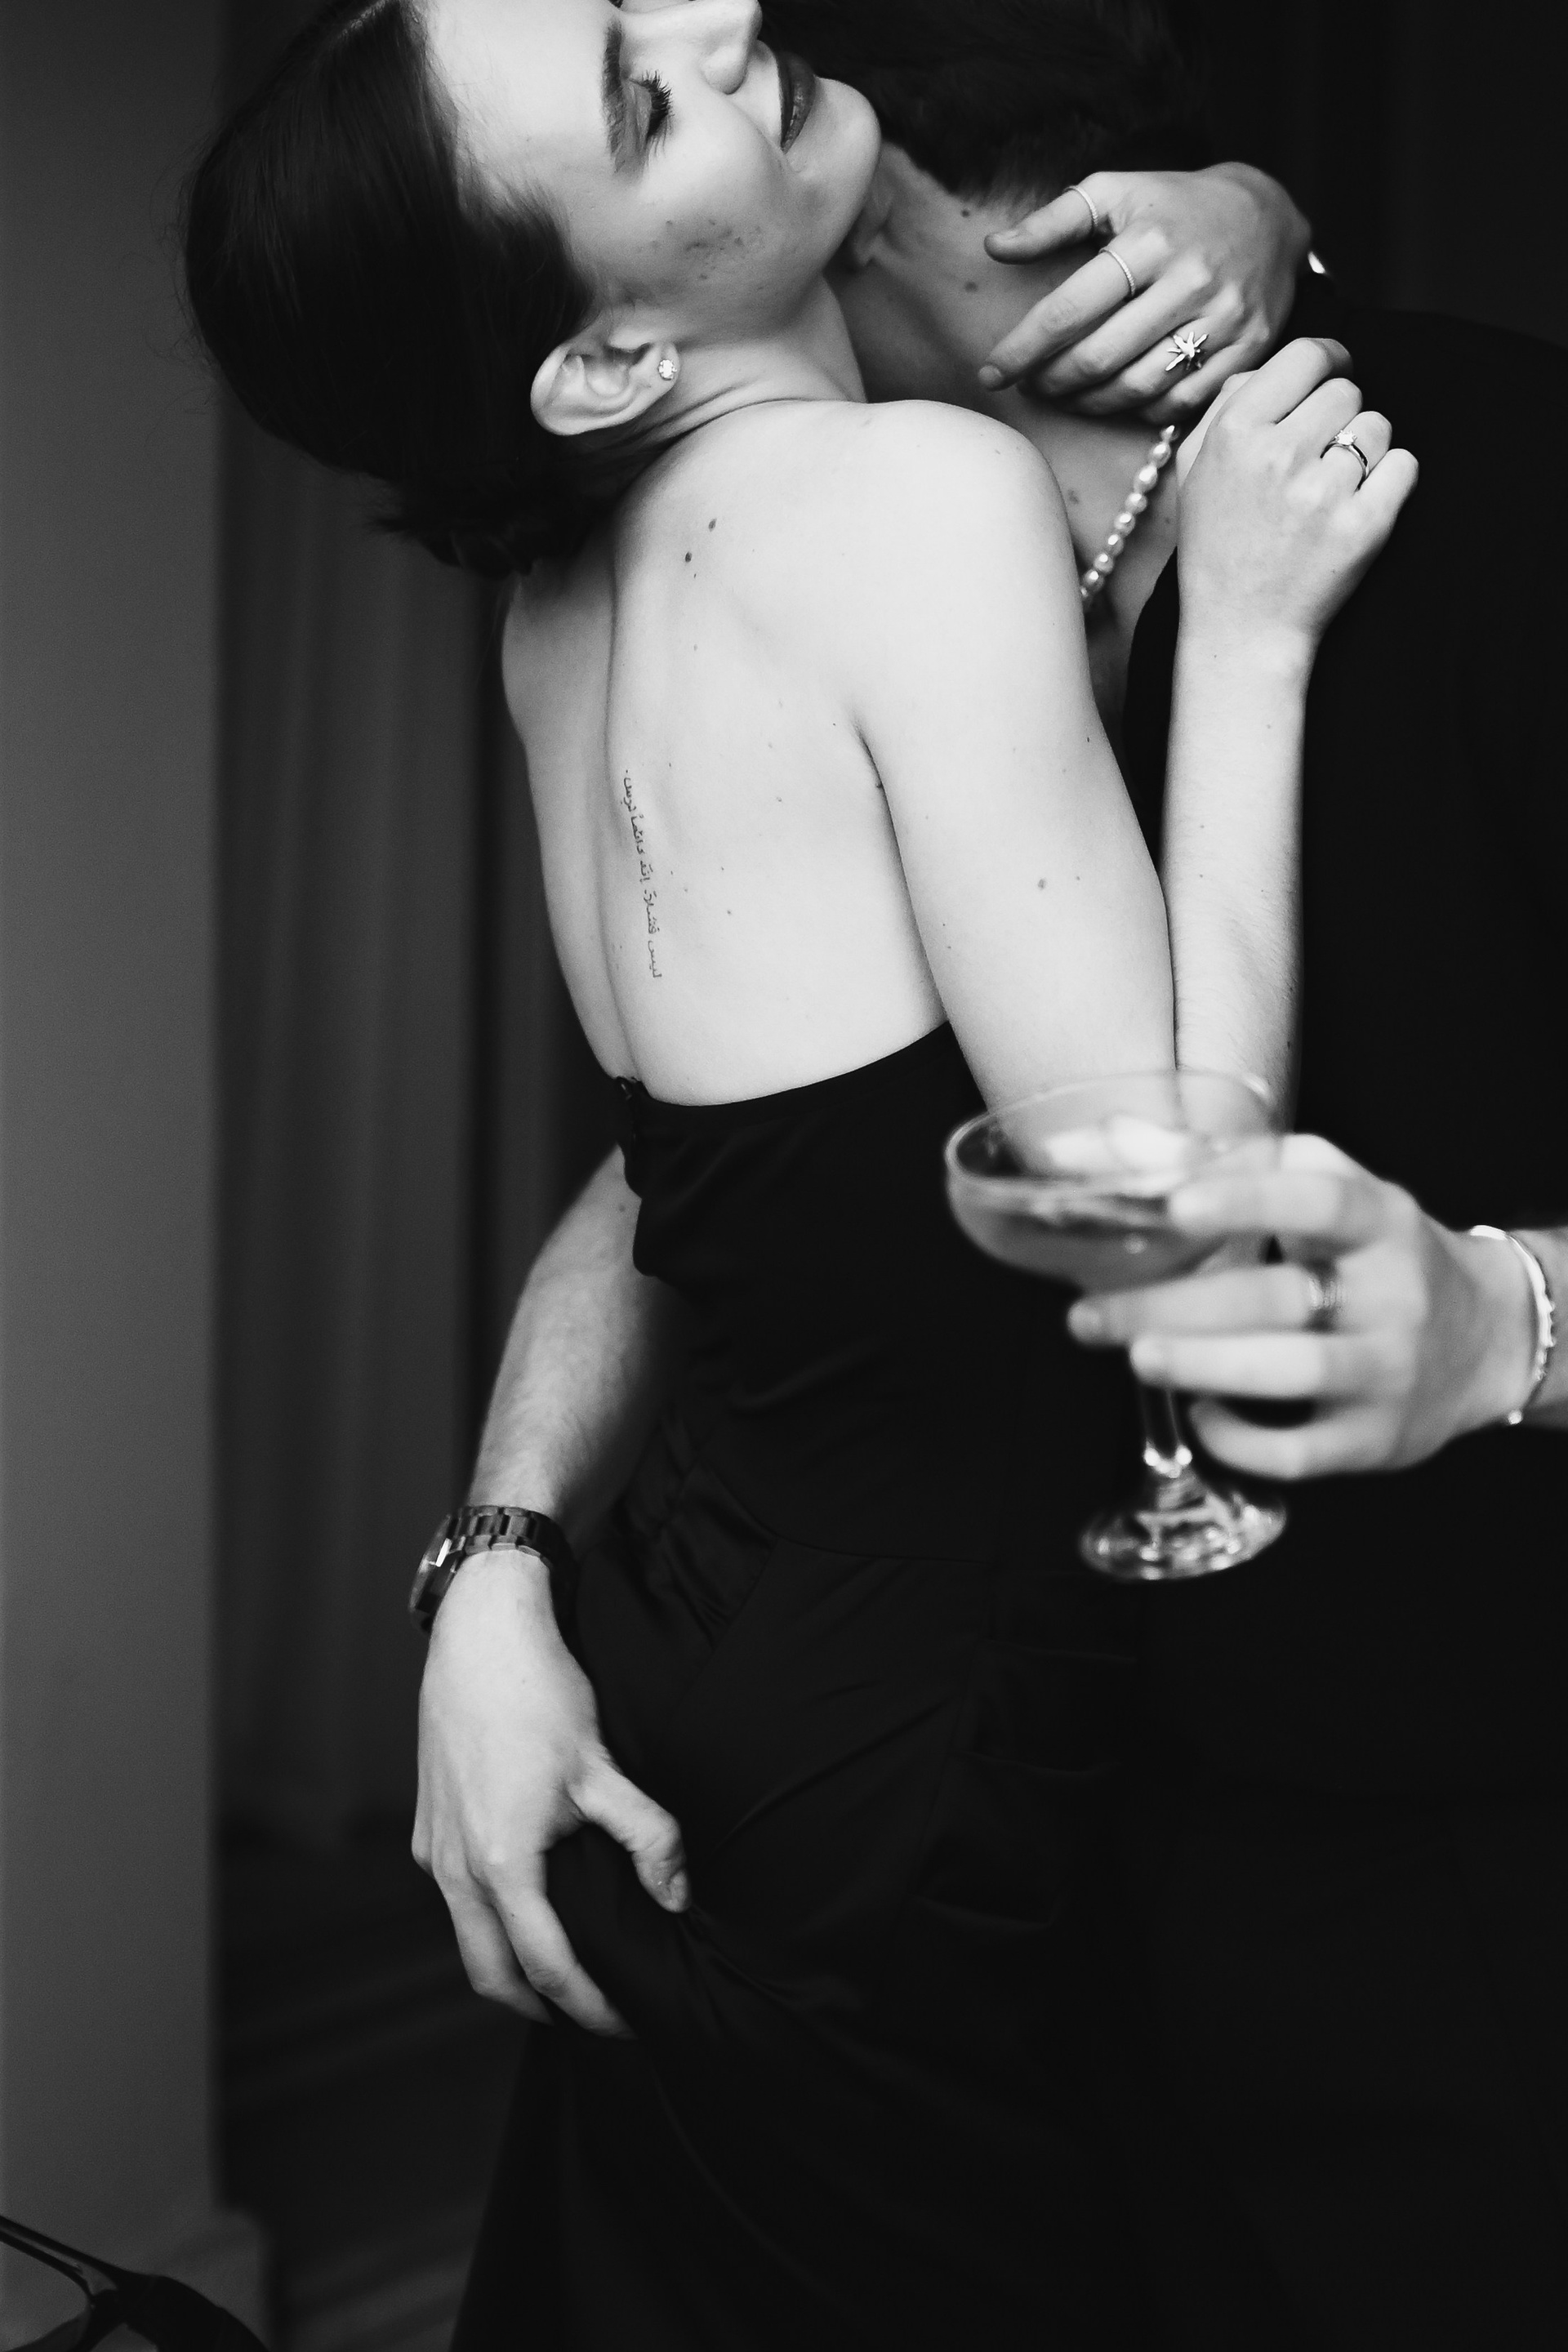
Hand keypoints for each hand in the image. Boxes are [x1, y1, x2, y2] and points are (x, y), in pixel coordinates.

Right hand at [413, 1546, 686, 2031]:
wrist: (479, 1633)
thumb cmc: (540, 1693)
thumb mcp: (603, 1767)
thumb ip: (648, 1837)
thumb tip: (678, 1896)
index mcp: (501, 1864)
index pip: (548, 1970)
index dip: (590, 2008)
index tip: (627, 2022)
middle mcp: (455, 1868)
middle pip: (491, 1977)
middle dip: (541, 2009)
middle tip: (594, 2017)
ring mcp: (434, 1849)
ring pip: (467, 1939)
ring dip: (511, 1966)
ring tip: (565, 1969)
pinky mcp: (428, 1828)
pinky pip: (455, 1899)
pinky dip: (489, 1922)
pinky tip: (529, 1905)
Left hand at [980, 164, 1309, 417]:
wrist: (1269, 215)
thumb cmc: (1175, 206)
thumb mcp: (1116, 191)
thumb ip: (1053, 220)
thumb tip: (995, 248)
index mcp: (1151, 239)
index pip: (1069, 309)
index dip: (1022, 348)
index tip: (991, 372)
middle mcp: (1190, 280)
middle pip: (1098, 358)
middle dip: (1050, 380)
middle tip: (1028, 384)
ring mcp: (1223, 319)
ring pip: (1136, 388)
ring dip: (1087, 402)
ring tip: (1063, 394)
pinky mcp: (1248, 349)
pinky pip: (1177, 401)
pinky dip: (1138, 409)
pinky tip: (1114, 398)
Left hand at [1067, 1135, 1539, 1478]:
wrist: (1484, 1339)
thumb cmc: (1373, 1253)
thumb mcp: (1334, 1190)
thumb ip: (1241, 1165)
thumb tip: (1119, 1154)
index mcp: (1380, 1220)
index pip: (1319, 1199)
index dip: (1246, 1200)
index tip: (1175, 1204)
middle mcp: (1393, 1294)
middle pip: (1278, 1296)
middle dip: (1174, 1305)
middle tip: (1089, 1315)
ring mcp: (1389, 1371)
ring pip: (1293, 1371)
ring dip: (1204, 1365)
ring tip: (1137, 1357)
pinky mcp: (1376, 1440)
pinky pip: (1303, 1450)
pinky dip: (1242, 1439)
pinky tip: (1199, 1416)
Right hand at [1174, 338, 1416, 664]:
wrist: (1240, 630)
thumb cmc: (1216, 548)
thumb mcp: (1194, 471)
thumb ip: (1226, 407)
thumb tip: (1272, 367)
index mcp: (1235, 433)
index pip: (1306, 356)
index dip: (1326, 362)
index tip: (1330, 378)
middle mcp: (1279, 456)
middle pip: (1345, 390)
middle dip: (1338, 417)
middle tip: (1318, 456)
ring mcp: (1324, 492)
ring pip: (1376, 426)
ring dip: (1364, 450)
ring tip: (1334, 487)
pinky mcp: (1365, 525)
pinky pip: (1404, 465)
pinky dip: (1391, 480)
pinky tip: (1360, 504)